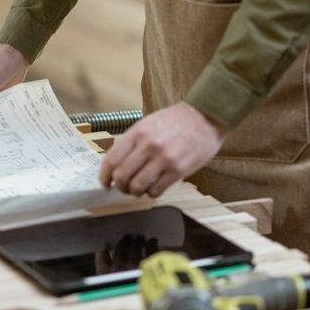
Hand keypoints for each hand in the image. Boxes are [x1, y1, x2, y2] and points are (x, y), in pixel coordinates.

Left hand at [99, 102, 227, 197]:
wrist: (205, 116)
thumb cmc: (175, 121)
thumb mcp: (147, 124)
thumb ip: (132, 142)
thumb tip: (116, 165)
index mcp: (137, 132)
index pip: (111, 160)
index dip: (104, 176)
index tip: (105, 183)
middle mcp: (148, 146)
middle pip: (121, 176)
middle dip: (119, 186)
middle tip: (123, 187)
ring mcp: (164, 159)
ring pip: (137, 187)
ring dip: (135, 192)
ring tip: (139, 188)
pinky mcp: (178, 170)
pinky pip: (156, 191)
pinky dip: (151, 193)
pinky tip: (154, 187)